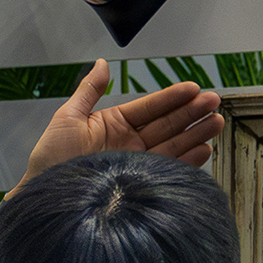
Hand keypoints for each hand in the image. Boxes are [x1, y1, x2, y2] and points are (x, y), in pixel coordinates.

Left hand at [17, 58, 224, 189]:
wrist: (46, 199)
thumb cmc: (50, 160)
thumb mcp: (67, 118)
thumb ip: (89, 90)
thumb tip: (102, 63)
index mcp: (114, 124)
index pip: (149, 107)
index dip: (172, 97)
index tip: (193, 87)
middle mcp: (129, 144)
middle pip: (166, 124)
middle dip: (191, 113)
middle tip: (214, 101)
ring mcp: (137, 164)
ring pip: (172, 145)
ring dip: (195, 134)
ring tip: (216, 122)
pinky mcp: (140, 184)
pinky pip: (168, 170)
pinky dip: (187, 161)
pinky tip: (204, 150)